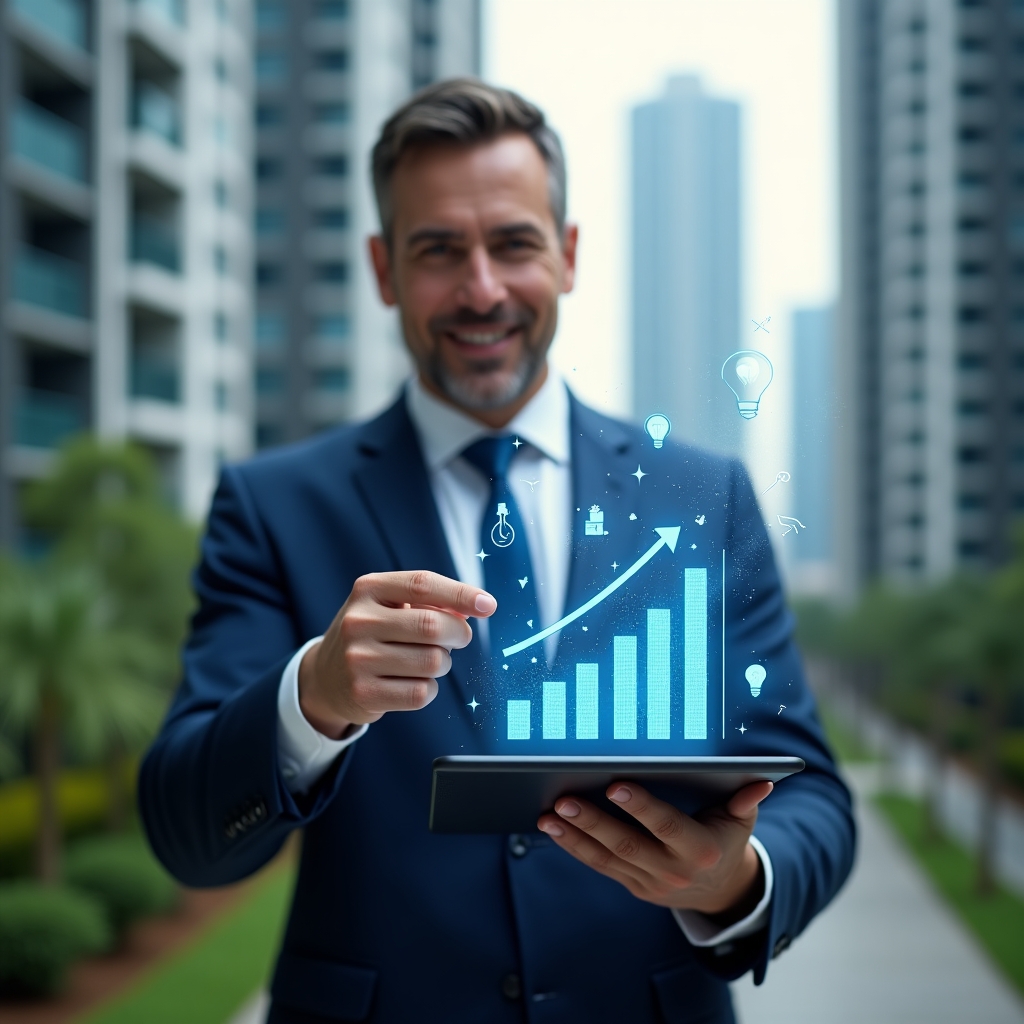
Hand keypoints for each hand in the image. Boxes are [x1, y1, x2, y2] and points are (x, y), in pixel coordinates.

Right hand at [299, 571, 495, 738]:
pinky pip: (422, 692)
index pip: (422, 584)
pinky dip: (429, 688)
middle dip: (458, 634)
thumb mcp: (390, 606)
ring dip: (443, 663)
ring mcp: (357, 658)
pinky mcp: (363, 693)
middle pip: (432, 625)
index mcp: (368, 589)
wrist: (325, 677)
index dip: (461, 594)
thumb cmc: (373, 634)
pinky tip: (414, 682)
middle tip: (458, 639)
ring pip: (433, 661)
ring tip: (427, 660)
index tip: (489, 605)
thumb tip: (475, 608)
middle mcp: (358, 621)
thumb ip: (430, 603)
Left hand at [537, 781, 772, 919]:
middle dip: (593, 822)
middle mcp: (672, 871)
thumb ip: (745, 800)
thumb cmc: (726, 839)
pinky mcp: (633, 885)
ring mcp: (649, 882)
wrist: (721, 891)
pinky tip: (552, 828)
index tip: (616, 785)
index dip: (642, 808)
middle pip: (627, 845)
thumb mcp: (741, 822)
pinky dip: (574, 847)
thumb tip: (763, 781)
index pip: (666, 826)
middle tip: (564, 800)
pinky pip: (599, 866)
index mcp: (699, 850)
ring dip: (574, 836)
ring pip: (606, 859)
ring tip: (548, 815)